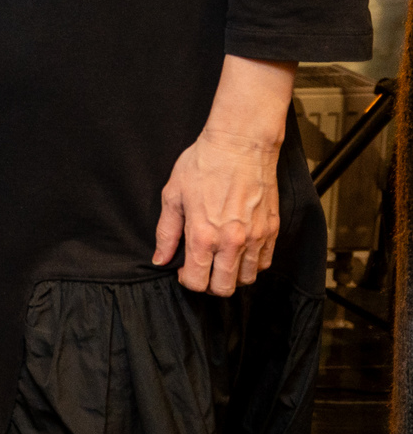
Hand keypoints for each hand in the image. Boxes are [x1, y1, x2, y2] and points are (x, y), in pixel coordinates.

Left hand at [152, 56, 296, 294]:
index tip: (184, 269)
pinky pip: (265, 262)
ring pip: (247, 279)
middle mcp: (232, 242)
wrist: (240, 144)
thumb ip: (166, 232)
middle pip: (224, 288)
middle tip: (202, 267)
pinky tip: (240, 250)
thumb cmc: (203, 165)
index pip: (197, 282)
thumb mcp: (173, 195)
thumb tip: (160, 258)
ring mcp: (256, 237)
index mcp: (203, 235)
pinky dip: (253, 263)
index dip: (187, 281)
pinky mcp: (272, 229)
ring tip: (221, 258)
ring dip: (232, 275)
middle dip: (210, 284)